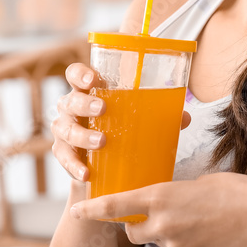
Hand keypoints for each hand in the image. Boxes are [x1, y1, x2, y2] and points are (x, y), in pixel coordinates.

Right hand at [51, 62, 191, 182]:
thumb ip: (158, 116)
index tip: (93, 79)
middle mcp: (71, 107)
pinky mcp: (62, 153)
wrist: (100, 167)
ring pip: (65, 129)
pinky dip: (74, 166)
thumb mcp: (137, 120)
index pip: (75, 74)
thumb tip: (185, 117)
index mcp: (88, 91)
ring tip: (102, 142)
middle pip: (70, 100)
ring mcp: (64, 129)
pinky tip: (86, 173)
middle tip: (103, 109)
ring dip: (82, 135)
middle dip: (85, 103)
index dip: (80, 73)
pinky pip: (63, 158)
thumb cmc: (119, 130)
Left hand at [69, 172, 246, 246]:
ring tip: (192, 217)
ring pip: (156, 240)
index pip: (115, 206)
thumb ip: (172, 192)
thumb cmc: (233, 190)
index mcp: (160, 196)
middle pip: (131, 230)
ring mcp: (175, 243)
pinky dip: (183, 239)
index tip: (77, 211)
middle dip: (135, 224)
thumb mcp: (194, 181)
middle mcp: (162, 223)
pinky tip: (204, 228)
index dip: (92, 210)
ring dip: (164, 231)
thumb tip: (163, 199)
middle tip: (152, 213)